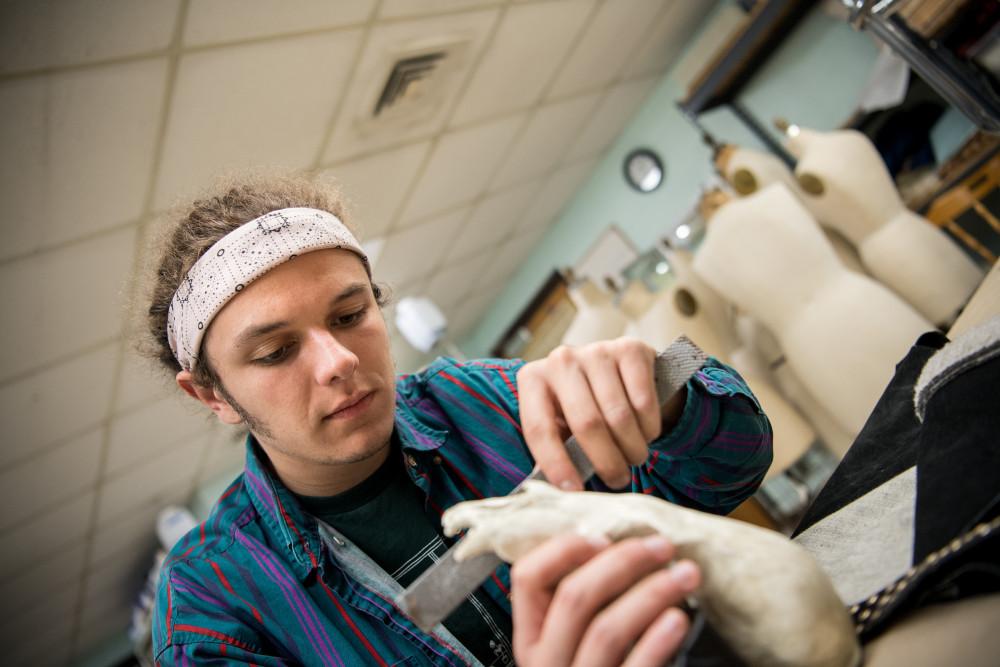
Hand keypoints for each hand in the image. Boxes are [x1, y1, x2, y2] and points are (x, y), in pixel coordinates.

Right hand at [511, 534, 699, 666]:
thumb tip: (610, 536)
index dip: (563, 549)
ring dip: (652, 592)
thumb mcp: (574, 640)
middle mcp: (547, 664)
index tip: (602, 536)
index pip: (527, 578)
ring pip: (606, 629)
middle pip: (573, 597)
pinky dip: (658, 639)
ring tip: (685, 574)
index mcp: (533, 640)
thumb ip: (583, 600)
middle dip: (623, 561)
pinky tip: (679, 618)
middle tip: (661, 546)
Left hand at [517, 338, 683, 489]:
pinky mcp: (631, 349)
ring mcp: (597, 351)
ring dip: (631, 448)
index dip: (556, 463)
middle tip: (617, 480)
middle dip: (606, 461)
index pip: (539, 428)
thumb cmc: (583, 408)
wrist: (618, 373)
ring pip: (619, 416)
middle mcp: (561, 360)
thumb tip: (565, 490)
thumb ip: (558, 449)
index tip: (572, 491)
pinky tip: (646, 433)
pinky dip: (649, 427)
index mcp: (533, 379)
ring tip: (633, 458)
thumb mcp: (561, 425)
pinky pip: (644, 401)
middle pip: (586, 423)